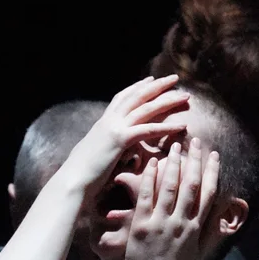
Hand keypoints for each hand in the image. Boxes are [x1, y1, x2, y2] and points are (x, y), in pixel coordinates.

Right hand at [67, 75, 188, 193]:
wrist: (72, 181)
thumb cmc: (85, 174)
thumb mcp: (102, 155)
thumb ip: (116, 149)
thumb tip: (127, 153)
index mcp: (104, 122)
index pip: (122, 97)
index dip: (138, 87)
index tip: (151, 79)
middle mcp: (109, 120)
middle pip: (137, 96)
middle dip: (157, 85)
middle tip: (175, 78)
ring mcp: (114, 127)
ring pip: (145, 108)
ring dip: (167, 100)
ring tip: (185, 96)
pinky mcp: (119, 139)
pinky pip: (148, 129)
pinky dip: (167, 127)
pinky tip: (182, 125)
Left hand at [120, 137, 223, 259]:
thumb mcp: (199, 256)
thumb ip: (211, 236)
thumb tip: (226, 221)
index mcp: (195, 229)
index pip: (207, 194)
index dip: (212, 172)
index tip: (214, 155)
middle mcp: (181, 223)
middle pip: (191, 185)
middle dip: (194, 161)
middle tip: (196, 141)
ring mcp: (161, 223)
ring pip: (170, 188)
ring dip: (174, 164)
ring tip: (175, 146)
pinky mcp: (141, 226)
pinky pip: (146, 198)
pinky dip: (150, 179)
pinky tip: (151, 163)